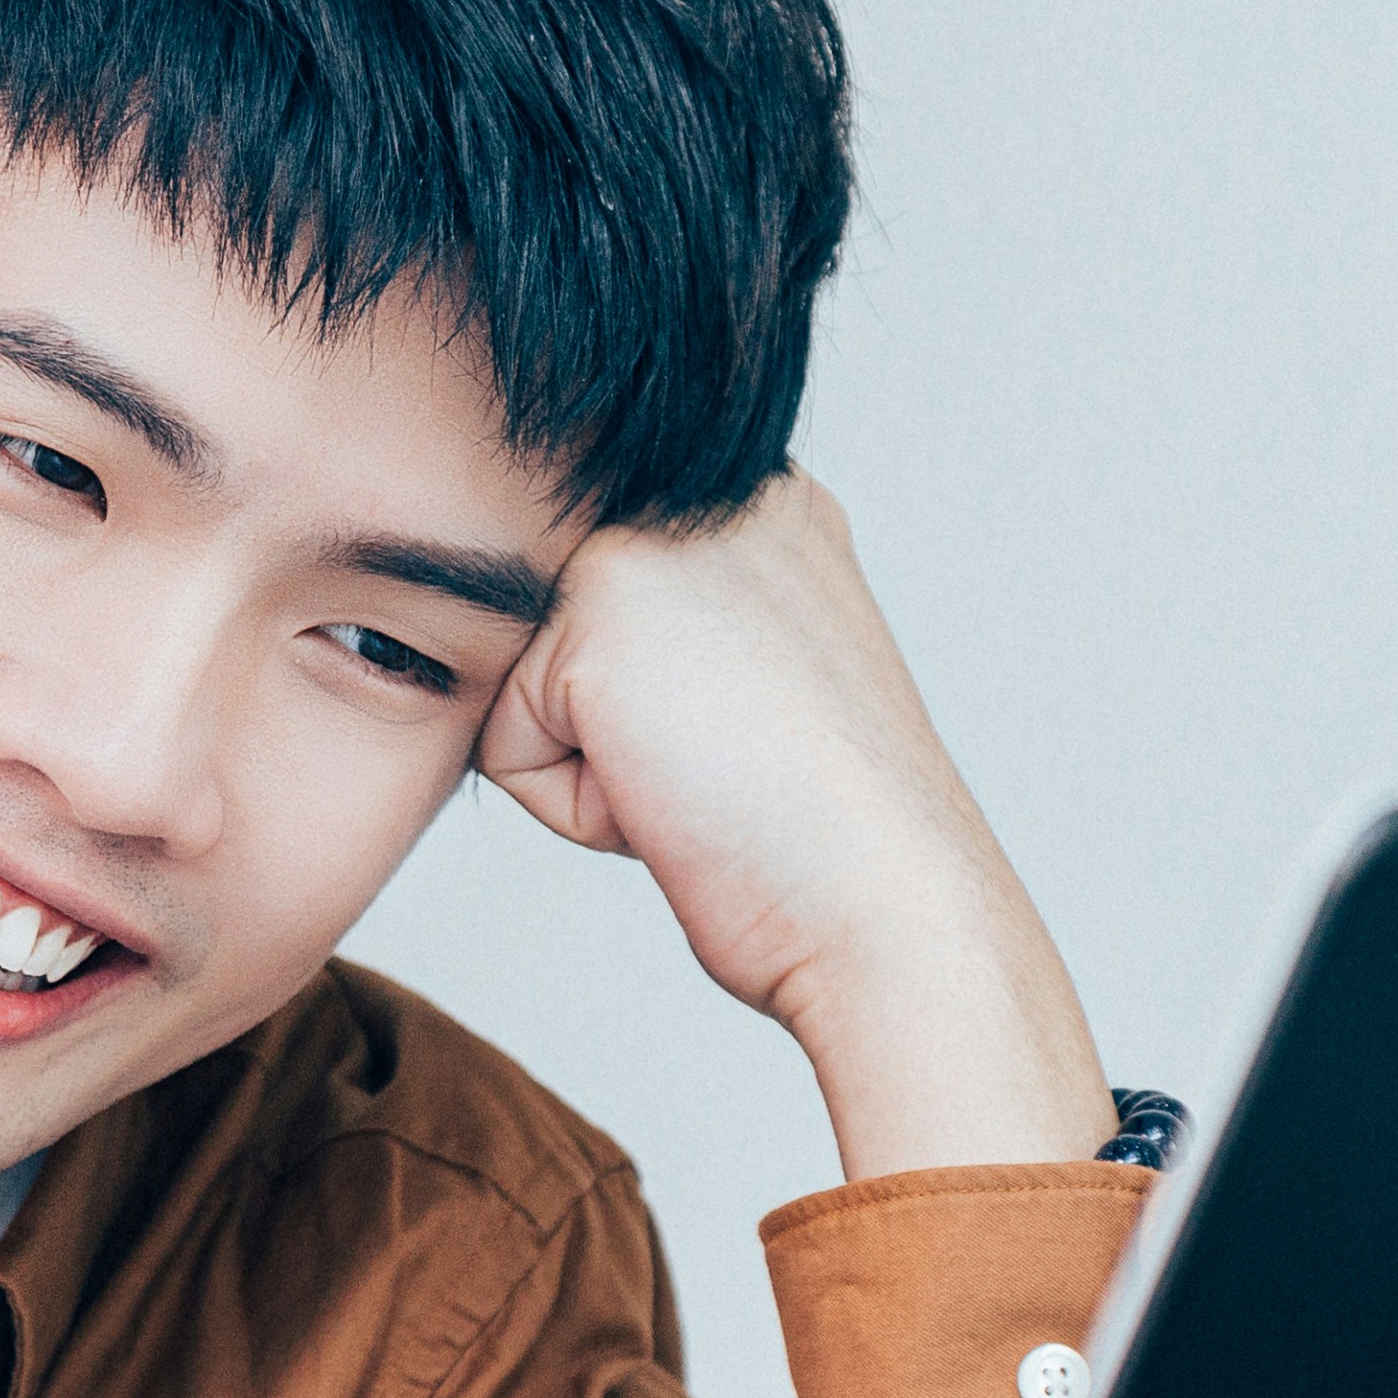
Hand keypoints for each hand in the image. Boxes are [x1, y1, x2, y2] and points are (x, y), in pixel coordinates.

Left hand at [478, 477, 1111, 1180]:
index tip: (756, 745)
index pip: (603, 613)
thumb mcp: (764, 684)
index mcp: (761, 501)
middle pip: (551, 642)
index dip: (658, 716)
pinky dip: (573, 808)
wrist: (893, 908)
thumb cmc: (830, 839)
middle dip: (616, 734)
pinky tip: (681, 798)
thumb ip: (680, 633)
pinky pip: (505, 744)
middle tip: (735, 769)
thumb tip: (566, 650)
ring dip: (594, 769)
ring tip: (714, 779)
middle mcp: (713, 490)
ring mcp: (655, 534)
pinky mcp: (595, 608)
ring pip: (521, 688)